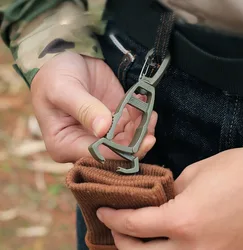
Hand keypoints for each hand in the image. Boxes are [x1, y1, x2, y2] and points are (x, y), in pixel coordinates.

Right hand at [31, 52, 156, 161]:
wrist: (64, 63)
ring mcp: (101, 134)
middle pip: (115, 154)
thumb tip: (103, 130)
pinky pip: (131, 126)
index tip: (142, 141)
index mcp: (65, 145)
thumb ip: (84, 109)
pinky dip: (140, 118)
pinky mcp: (113, 121)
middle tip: (150, 126)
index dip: (121, 153)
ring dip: (141, 130)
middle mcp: (84, 144)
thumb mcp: (63, 89)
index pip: (96, 157)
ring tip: (149, 112)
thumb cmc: (54, 77)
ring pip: (127, 141)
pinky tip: (143, 104)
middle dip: (136, 143)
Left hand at [97, 148, 242, 249]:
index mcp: (182, 221)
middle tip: (114, 225)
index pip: (134, 225)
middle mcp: (192, 249)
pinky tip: (160, 242)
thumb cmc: (232, 171)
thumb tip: (156, 201)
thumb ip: (169, 192)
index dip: (113, 218)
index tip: (102, 211)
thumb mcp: (193, 175)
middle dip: (121, 240)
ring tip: (132, 236)